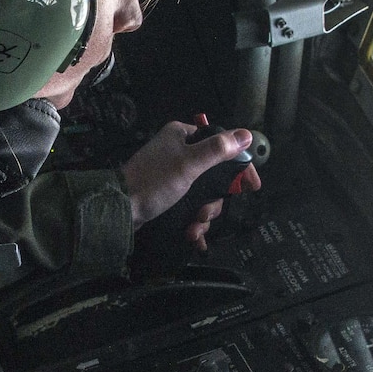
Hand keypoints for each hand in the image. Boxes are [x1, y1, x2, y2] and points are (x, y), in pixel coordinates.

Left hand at [120, 122, 262, 249]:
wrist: (120, 210)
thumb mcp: (189, 164)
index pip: (221, 146)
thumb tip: (246, 135)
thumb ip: (218, 150)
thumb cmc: (153, 182)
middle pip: (215, 176)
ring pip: (204, 194)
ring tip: (194, 228)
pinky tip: (194, 236)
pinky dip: (194, 221)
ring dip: (203, 215)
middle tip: (205, 214)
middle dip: (213, 201)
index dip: (239, 167)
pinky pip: (191, 205)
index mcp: (183, 136)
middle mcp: (179, 152)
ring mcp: (174, 175)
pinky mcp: (168, 194)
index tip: (252, 185)